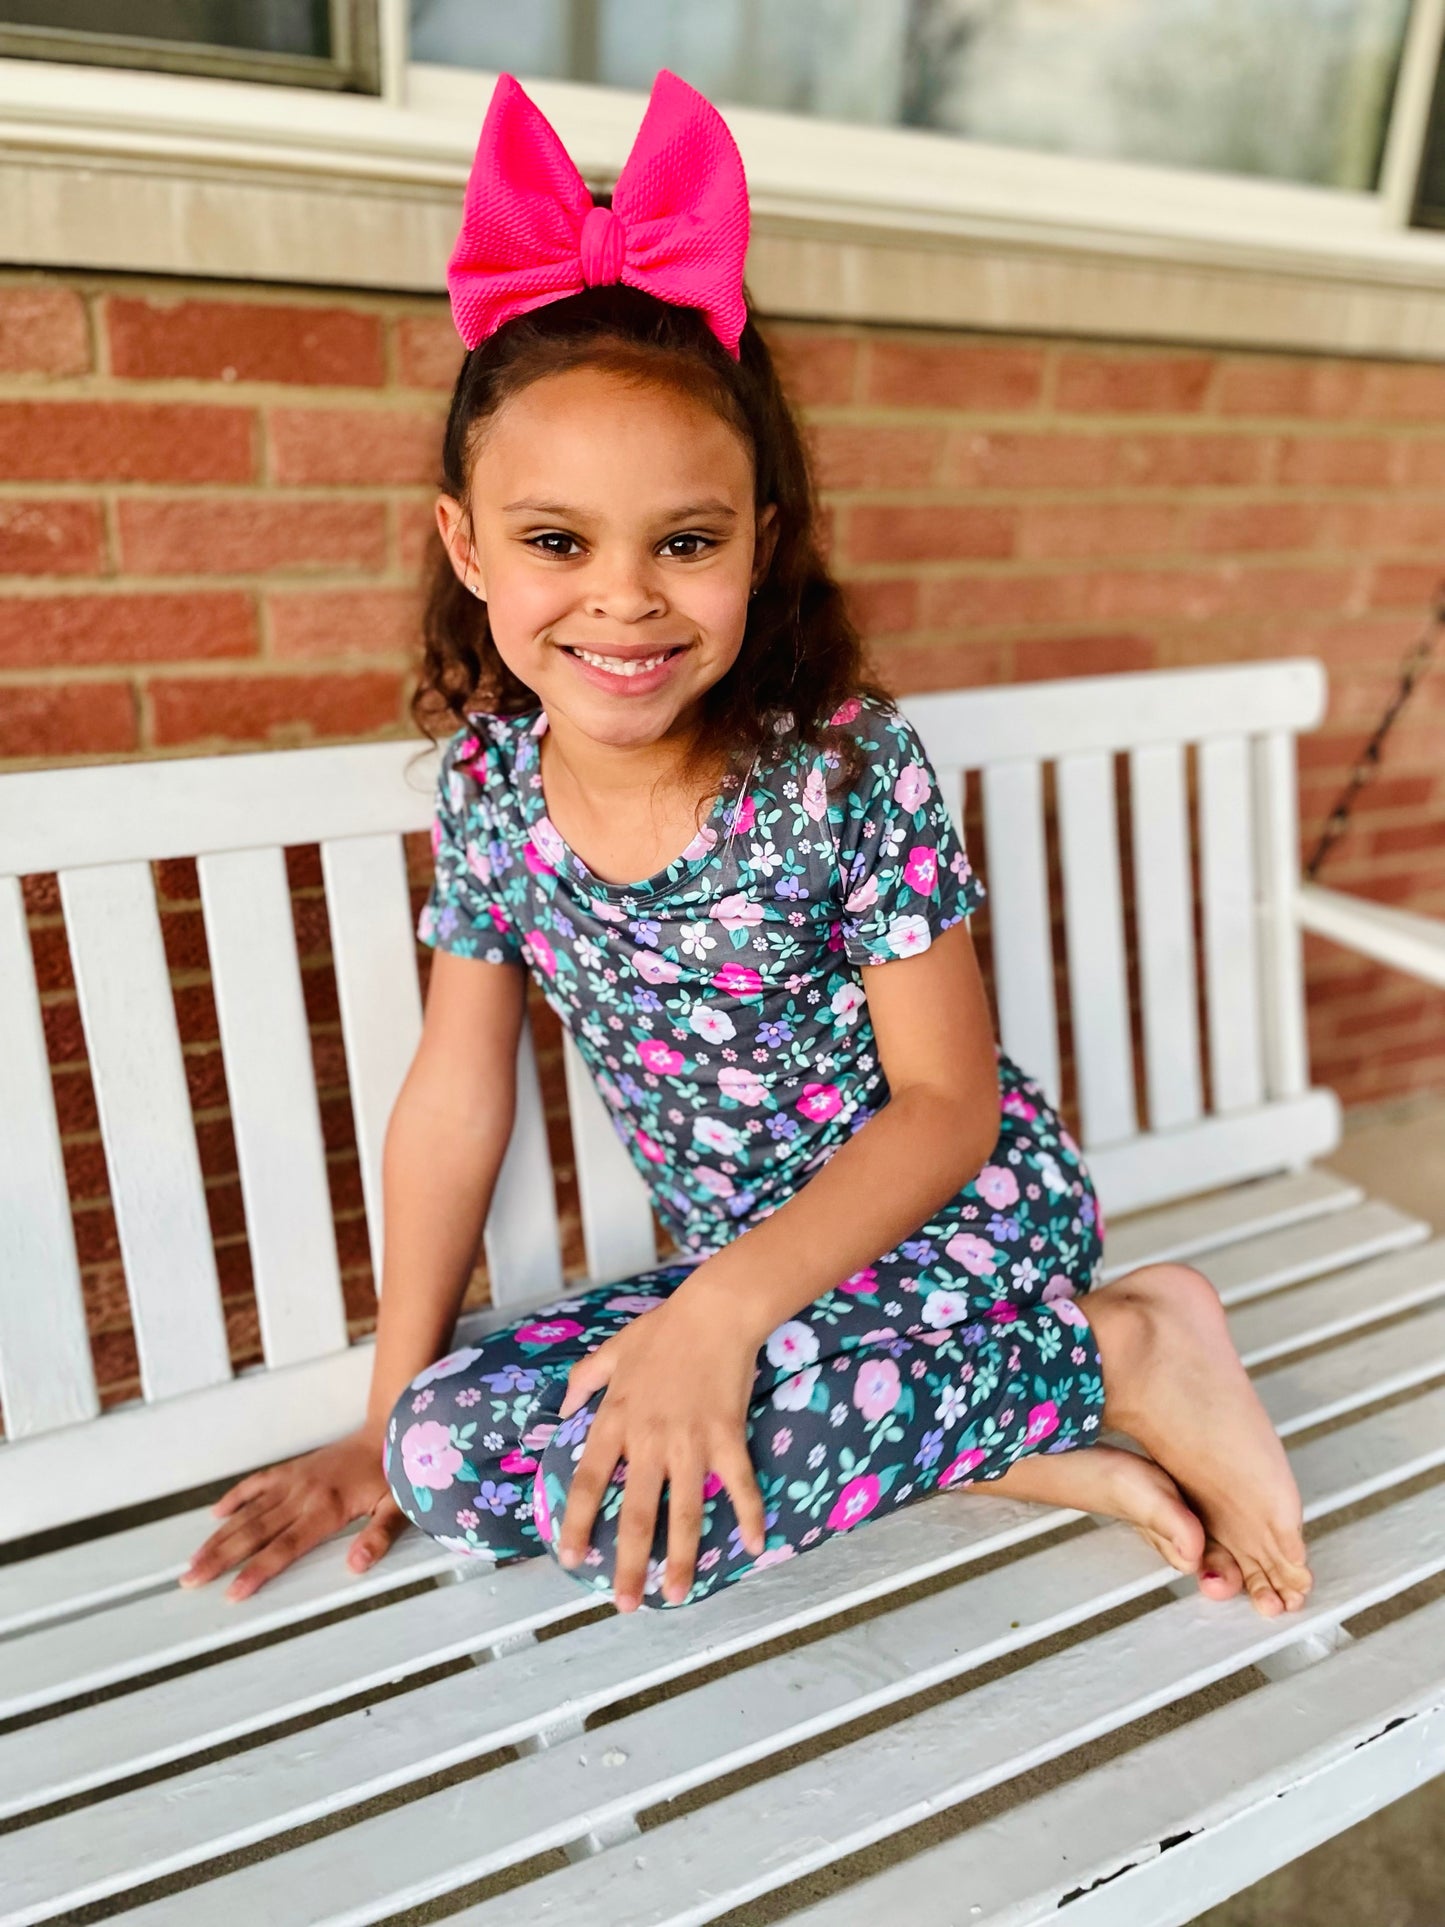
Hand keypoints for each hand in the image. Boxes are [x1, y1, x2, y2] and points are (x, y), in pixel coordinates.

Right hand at [178, 1426, 407, 1603]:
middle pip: (254, 1532)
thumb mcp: (399, 1507)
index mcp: (327, 1508)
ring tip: (193, 1560)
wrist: (390, 1427)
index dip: (257, 1570)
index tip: (232, 1592)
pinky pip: (257, 1482)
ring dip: (219, 1536)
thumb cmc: (395, 1472)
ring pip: (248, 1511)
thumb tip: (356, 1564)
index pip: (285, 1547)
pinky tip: (216, 1515)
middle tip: (190, 1580)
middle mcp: (303, 1494)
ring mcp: (294, 1479)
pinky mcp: (293, 1468)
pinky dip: (235, 1498)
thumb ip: (378, 1536)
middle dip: (220, 1558)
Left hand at [555, 1286, 766, 1609]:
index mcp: (616, 1420)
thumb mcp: (612, 1350)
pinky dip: (749, 1515)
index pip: (590, 1482)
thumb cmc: (664, 1328)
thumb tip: (563, 1409)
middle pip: (638, 1513)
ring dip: (681, 1558)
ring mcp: (691, 1442)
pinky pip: (740, 1484)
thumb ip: (584, 1381)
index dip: (580, 1523)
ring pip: (685, 1512)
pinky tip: (756, 1545)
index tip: (572, 1559)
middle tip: (625, 1604)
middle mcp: (649, 1440)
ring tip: (676, 1595)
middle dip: (630, 1564)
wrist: (715, 1310)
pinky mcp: (728, 1437)